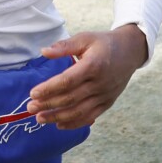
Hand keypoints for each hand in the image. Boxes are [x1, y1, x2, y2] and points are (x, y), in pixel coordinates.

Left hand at [27, 25, 148, 130]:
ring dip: (58, 117)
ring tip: (40, 119)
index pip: (67, 81)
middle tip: (30, 108)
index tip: (33, 93)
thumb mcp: (85, 38)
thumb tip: (44, 52)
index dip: (49, 89)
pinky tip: (59, 124)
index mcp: (93, 65)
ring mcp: (105, 95)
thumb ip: (64, 46)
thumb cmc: (104, 43)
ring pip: (79, 111)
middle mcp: (100, 83)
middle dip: (48, 105)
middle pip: (70, 98)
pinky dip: (74, 123)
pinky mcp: (108, 103)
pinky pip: (90, 116)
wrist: (131, 52)